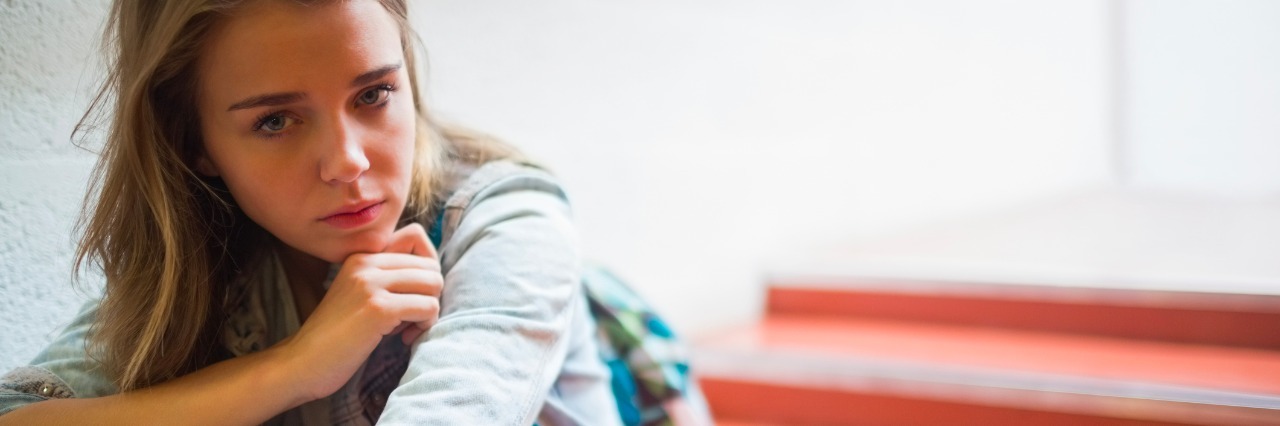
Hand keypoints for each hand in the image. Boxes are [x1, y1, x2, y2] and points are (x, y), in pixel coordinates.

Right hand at [281, 223, 441, 399]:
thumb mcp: (360, 294)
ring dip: (429, 311)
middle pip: (430, 264)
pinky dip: (424, 325)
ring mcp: (370, 284)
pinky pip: (428, 307)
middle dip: (429, 293)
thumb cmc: (337, 335)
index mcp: (361, 256)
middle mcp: (365, 263)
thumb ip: (388, 278)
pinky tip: (403, 338)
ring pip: (434, 284)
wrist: (303, 362)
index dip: (425, 269)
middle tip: (410, 317)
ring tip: (406, 327)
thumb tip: (435, 275)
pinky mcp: (378, 309)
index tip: (412, 294)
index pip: (416, 237)